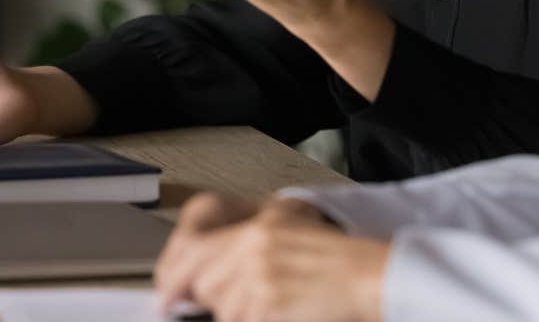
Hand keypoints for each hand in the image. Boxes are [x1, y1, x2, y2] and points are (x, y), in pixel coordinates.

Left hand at [155, 192, 386, 321]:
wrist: (369, 277)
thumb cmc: (338, 262)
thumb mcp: (290, 231)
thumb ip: (247, 247)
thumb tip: (205, 278)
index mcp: (258, 226)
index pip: (193, 248)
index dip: (172, 276)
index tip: (168, 296)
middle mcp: (253, 246)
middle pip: (204, 284)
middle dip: (213, 301)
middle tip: (231, 306)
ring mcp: (259, 276)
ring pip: (223, 311)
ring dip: (243, 316)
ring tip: (275, 307)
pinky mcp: (268, 304)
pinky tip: (285, 314)